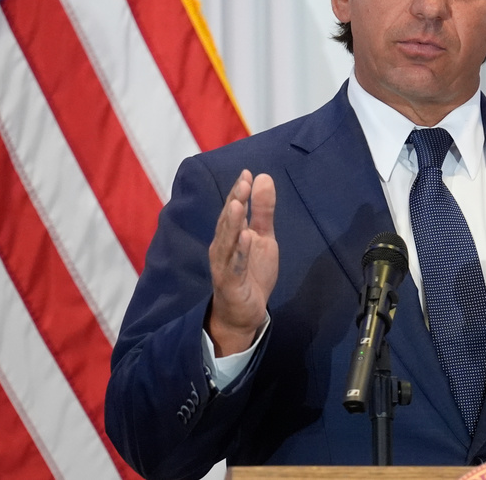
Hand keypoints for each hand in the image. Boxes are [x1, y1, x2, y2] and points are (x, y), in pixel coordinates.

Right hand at [207, 170, 278, 356]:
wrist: (244, 312)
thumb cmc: (251, 272)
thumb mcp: (263, 238)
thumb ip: (263, 211)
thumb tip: (262, 177)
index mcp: (230, 235)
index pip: (233, 210)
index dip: (239, 192)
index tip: (247, 172)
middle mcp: (222, 248)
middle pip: (228, 222)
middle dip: (235, 201)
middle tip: (243, 181)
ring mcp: (224, 265)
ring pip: (227, 242)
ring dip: (232, 223)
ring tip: (239, 204)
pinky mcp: (230, 283)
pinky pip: (235, 266)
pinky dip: (240, 251)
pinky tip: (246, 237)